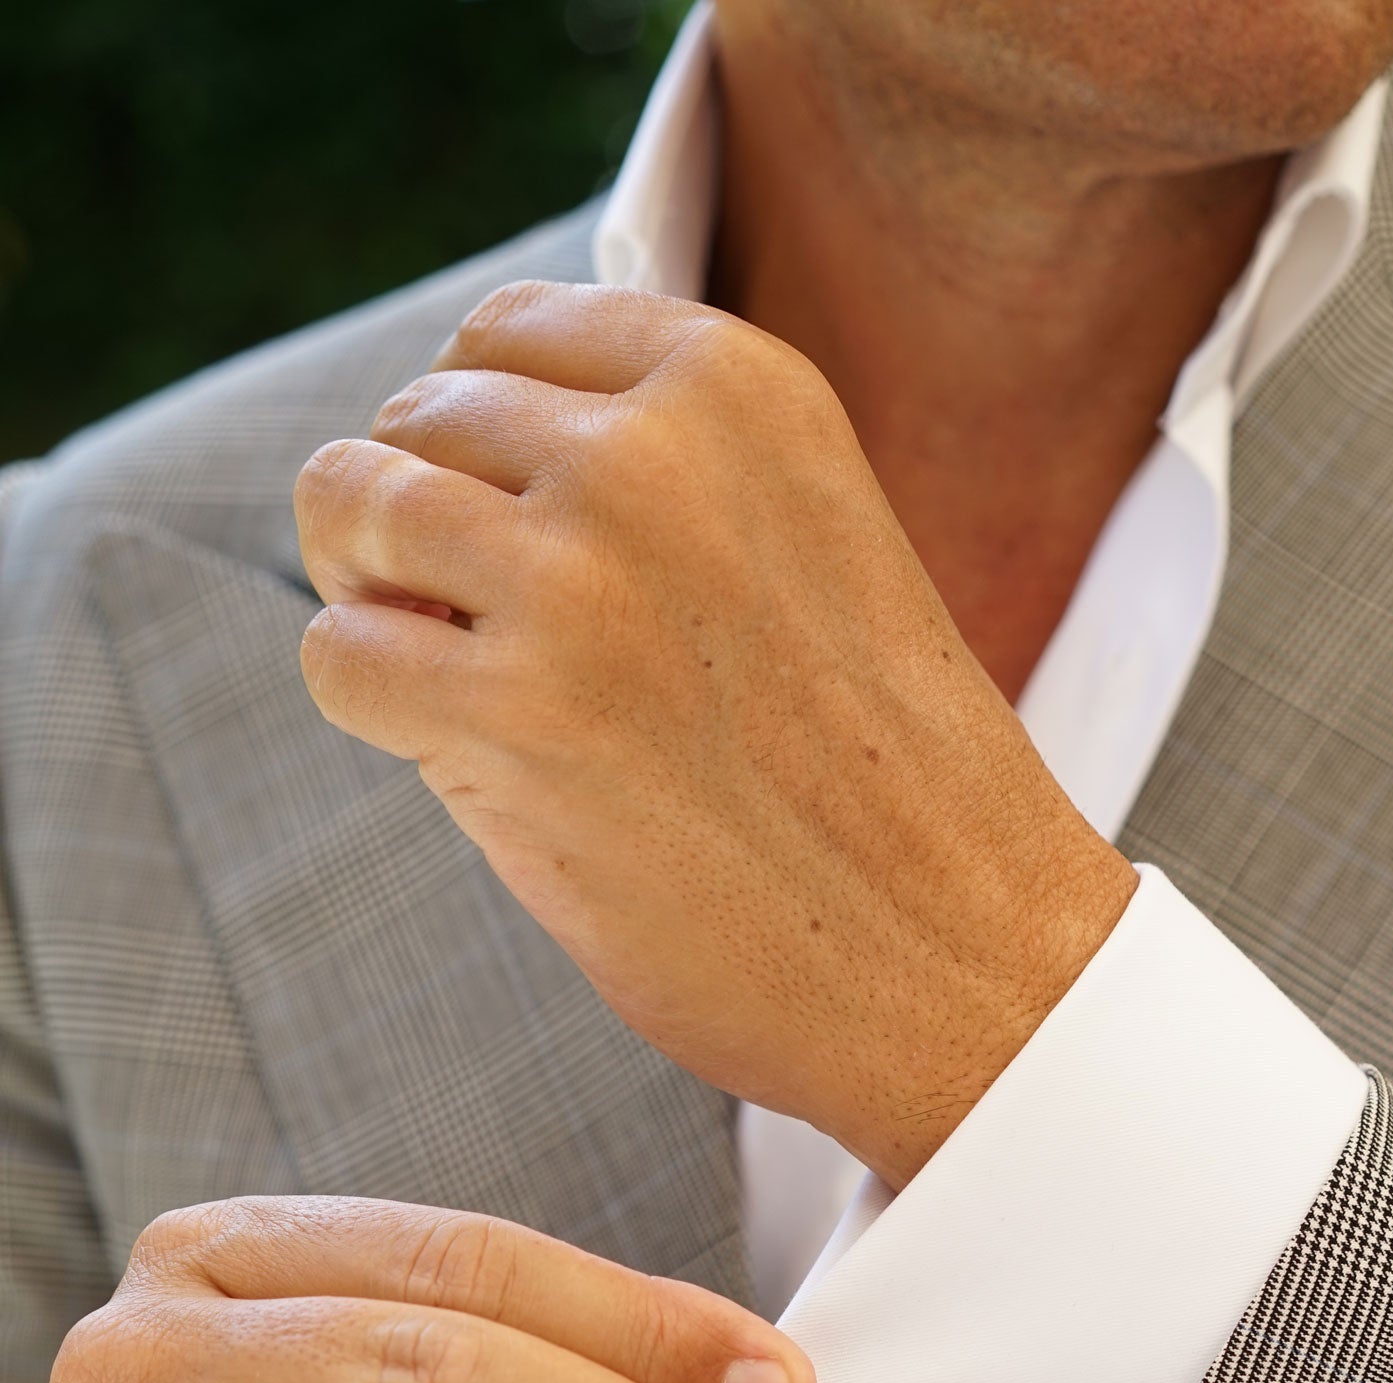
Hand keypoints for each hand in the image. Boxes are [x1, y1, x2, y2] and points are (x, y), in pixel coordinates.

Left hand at [292, 282, 1135, 1187]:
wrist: (968, 956)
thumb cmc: (883, 782)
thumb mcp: (807, 542)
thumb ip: (664, 476)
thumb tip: (446, 462)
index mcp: (735, 386)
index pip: (504, 330)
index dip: (474, 435)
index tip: (515, 530)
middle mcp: (648, 453)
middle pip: (416, 416)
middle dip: (420, 523)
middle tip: (483, 636)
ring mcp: (575, 578)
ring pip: (346, 502)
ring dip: (375, 598)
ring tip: (458, 684)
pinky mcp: (513, 715)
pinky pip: (337, 657)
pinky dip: (370, 707)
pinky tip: (464, 758)